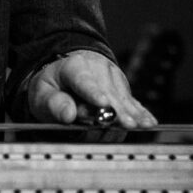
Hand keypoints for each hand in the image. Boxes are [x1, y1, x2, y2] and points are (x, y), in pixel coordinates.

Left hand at [26, 49, 156, 128]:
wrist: (69, 70)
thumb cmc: (55, 85)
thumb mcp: (43, 92)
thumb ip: (53, 104)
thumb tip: (68, 115)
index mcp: (73, 66)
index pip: (83, 80)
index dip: (93, 93)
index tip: (103, 103)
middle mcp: (97, 68)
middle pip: (108, 91)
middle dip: (116, 109)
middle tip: (124, 124)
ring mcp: (113, 77)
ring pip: (122, 98)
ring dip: (130, 113)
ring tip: (138, 126)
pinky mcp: (123, 88)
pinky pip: (133, 102)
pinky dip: (140, 113)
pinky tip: (148, 122)